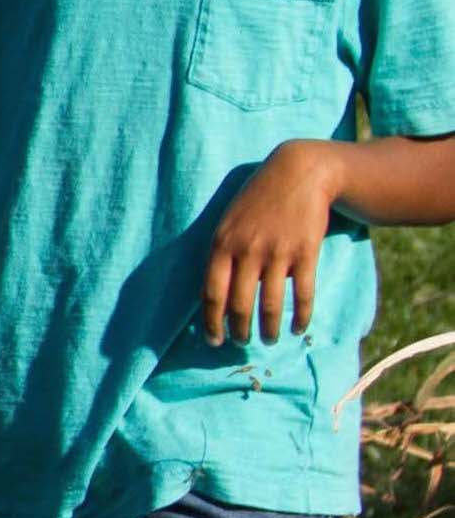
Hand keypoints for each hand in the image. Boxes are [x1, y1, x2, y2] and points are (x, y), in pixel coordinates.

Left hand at [206, 140, 343, 344]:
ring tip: (267, 340)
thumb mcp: (229, 222)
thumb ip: (220, 254)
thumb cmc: (258, 200)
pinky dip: (301, 316)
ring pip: (270, 304)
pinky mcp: (306, 253)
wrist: (298, 173)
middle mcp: (247, 251)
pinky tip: (298, 328)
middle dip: (238, 331)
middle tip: (240, 344)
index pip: (211, 294)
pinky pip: (303, 294)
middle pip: (239, 304)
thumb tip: (213, 294)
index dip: (211, 322)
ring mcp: (277, 253)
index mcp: (221, 244)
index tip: (213, 341)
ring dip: (268, 329)